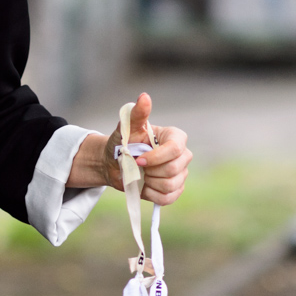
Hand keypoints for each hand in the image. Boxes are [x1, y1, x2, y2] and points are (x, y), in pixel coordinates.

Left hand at [69, 92, 192, 205]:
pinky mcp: (175, 190)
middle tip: (137, 165)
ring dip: (150, 182)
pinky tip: (144, 186)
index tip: (138, 159)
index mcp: (174, 137)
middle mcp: (182, 155)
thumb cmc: (121, 143)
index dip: (157, 157)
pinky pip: (168, 198)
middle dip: (151, 171)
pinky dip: (152, 195)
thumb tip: (144, 97)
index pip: (176, 149)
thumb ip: (137, 113)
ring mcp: (180, 173)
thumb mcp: (126, 128)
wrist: (113, 163)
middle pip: (174, 169)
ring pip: (171, 185)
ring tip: (140, 174)